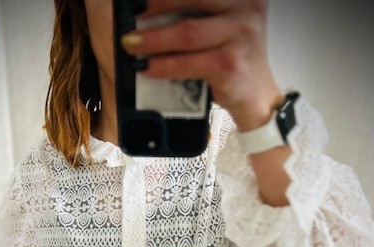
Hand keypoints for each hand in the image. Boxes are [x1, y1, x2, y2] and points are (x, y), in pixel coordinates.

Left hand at [121, 0, 284, 130]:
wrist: (256, 97)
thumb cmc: (234, 61)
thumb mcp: (221, 28)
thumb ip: (198, 14)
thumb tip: (152, 12)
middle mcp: (246, 8)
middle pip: (191, 0)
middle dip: (155, 8)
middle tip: (131, 18)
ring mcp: (242, 36)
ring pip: (187, 33)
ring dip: (153, 40)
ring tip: (132, 45)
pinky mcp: (231, 64)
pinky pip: (188, 64)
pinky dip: (164, 66)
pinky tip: (148, 68)